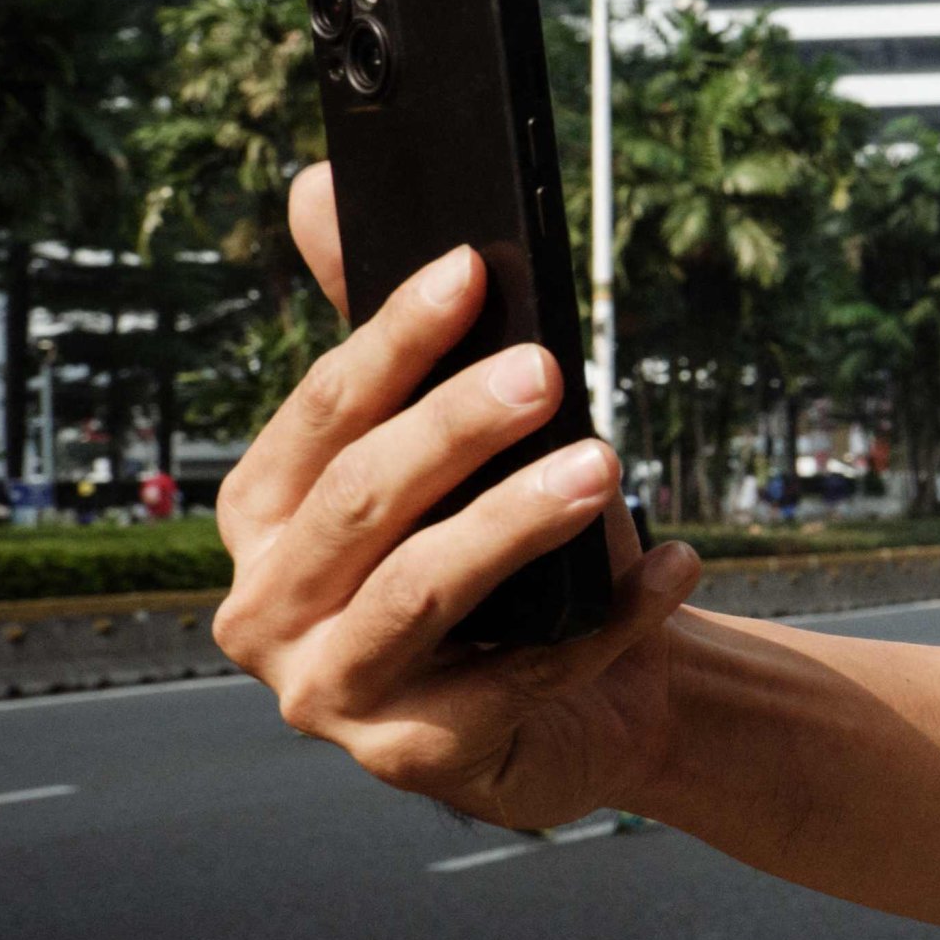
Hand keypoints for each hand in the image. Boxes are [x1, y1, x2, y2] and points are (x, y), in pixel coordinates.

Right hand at [214, 164, 699, 829]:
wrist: (582, 704)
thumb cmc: (506, 562)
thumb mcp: (447, 449)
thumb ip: (384, 336)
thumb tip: (314, 183)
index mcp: (265, 516)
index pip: (323, 412)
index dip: (393, 338)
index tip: (472, 271)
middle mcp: (269, 606)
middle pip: (363, 500)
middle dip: (455, 429)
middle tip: (546, 371)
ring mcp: (330, 690)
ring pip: (420, 590)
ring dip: (516, 523)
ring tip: (605, 466)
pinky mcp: (412, 756)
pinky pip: (520, 676)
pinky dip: (607, 617)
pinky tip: (673, 564)